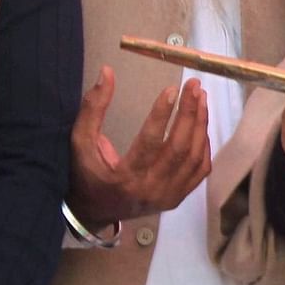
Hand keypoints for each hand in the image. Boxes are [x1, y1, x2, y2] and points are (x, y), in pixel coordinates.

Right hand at [67, 66, 211, 223]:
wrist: (95, 212)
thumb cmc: (86, 173)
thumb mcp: (80, 142)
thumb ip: (92, 108)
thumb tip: (107, 72)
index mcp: (124, 177)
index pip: (149, 142)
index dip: (161, 115)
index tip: (172, 89)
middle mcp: (150, 189)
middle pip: (178, 148)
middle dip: (189, 114)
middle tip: (194, 86)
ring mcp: (168, 196)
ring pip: (193, 157)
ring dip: (200, 124)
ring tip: (200, 98)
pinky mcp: (178, 197)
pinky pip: (200, 169)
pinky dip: (204, 144)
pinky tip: (200, 123)